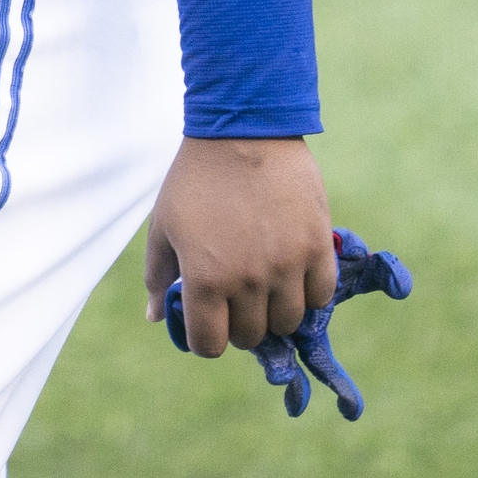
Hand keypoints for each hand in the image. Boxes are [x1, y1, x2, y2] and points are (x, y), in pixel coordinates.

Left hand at [144, 135, 333, 355]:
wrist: (243, 132)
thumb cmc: (195, 180)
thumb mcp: (163, 226)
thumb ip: (159, 276)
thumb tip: (156, 318)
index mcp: (205, 279)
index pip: (210, 345)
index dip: (207, 339)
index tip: (210, 321)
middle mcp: (247, 281)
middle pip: (250, 336)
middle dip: (239, 324)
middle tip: (236, 300)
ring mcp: (286, 267)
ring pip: (288, 322)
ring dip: (275, 311)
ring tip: (265, 286)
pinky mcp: (316, 248)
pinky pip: (320, 296)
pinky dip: (308, 293)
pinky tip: (293, 273)